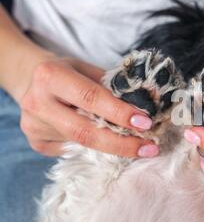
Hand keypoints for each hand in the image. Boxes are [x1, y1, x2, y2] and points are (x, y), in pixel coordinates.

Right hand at [17, 56, 158, 156]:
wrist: (33, 81)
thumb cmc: (71, 75)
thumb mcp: (90, 71)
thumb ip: (117, 87)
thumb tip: (152, 100)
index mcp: (51, 76)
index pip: (91, 97)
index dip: (119, 112)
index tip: (146, 123)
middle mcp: (37, 102)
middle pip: (84, 131)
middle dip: (121, 143)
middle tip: (149, 147)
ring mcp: (33, 125)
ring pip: (82, 144)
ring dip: (115, 148)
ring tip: (140, 148)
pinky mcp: (36, 142)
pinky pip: (73, 150)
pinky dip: (97, 149)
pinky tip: (111, 146)